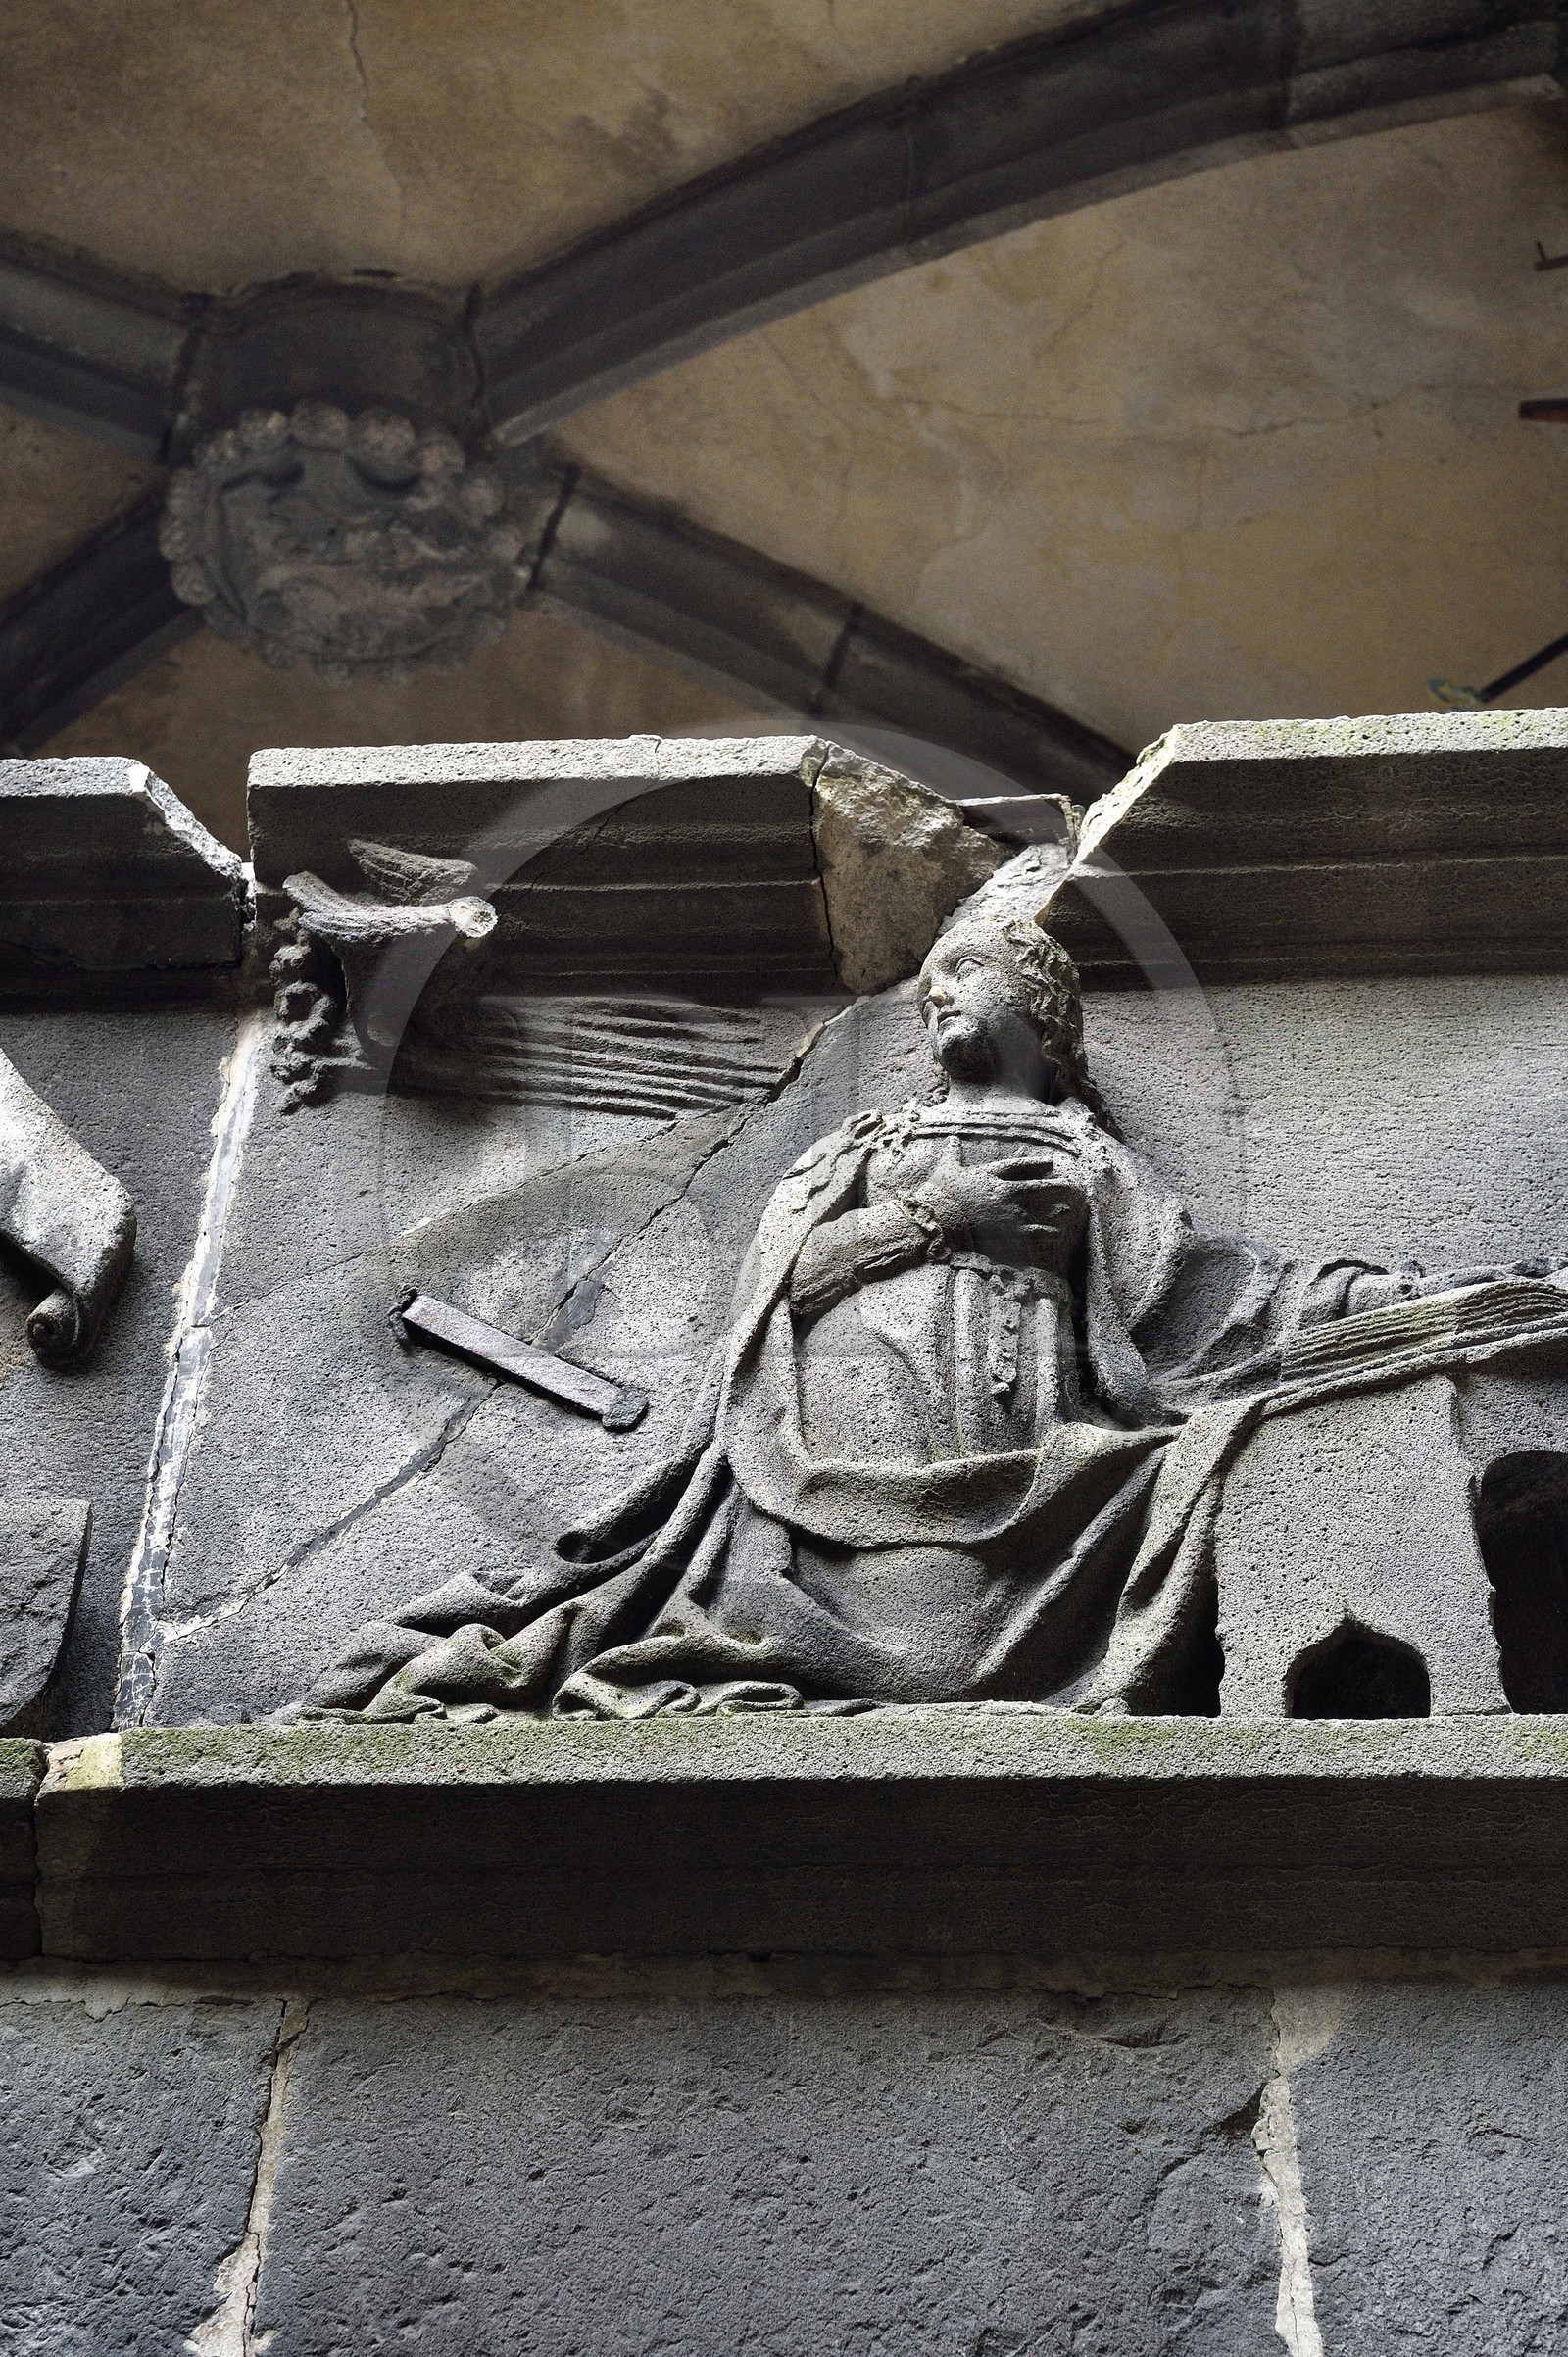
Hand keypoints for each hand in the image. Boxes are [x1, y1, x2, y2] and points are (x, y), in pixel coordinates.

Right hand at [911, 1154, 1083, 1259]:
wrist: (939, 1220)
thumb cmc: (939, 1194)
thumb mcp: (946, 1169)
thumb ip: (953, 1153)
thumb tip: (952, 1138)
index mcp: (990, 1174)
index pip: (1018, 1167)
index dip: (1035, 1164)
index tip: (1050, 1163)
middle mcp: (1004, 1191)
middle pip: (1035, 1186)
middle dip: (1053, 1185)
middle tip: (1069, 1184)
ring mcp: (1009, 1212)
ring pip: (1039, 1209)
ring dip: (1055, 1209)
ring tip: (1069, 1210)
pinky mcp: (1009, 1231)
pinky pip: (1033, 1232)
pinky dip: (1046, 1232)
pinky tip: (1057, 1232)